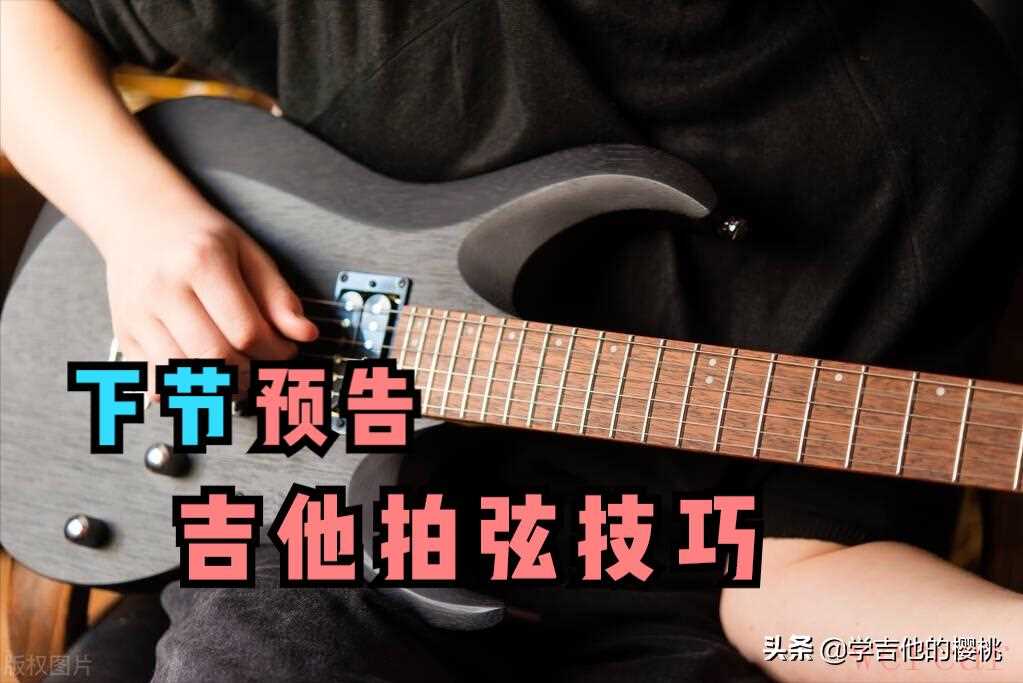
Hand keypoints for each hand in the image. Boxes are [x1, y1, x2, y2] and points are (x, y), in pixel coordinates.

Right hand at [101, 210, 318, 394]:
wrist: (142, 220)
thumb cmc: (200, 239)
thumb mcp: (249, 254)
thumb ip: (278, 297)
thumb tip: (305, 334)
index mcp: (200, 262)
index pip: (246, 330)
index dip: (274, 350)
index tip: (285, 350)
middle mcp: (163, 289)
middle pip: (214, 356)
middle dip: (249, 373)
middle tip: (262, 367)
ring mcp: (138, 315)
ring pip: (183, 375)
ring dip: (219, 387)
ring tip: (237, 375)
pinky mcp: (125, 335)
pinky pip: (153, 382)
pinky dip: (181, 392)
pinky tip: (200, 378)